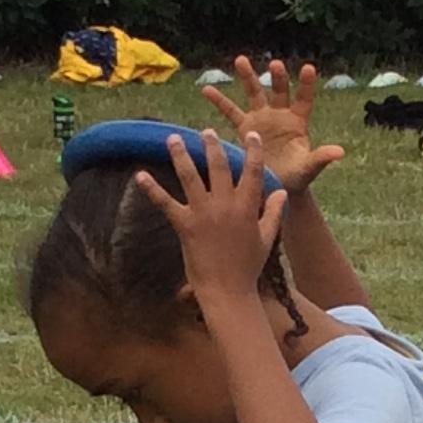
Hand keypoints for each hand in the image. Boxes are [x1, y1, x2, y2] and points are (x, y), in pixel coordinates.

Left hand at [134, 129, 289, 314]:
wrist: (228, 291)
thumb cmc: (248, 267)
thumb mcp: (266, 237)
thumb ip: (274, 212)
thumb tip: (282, 193)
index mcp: (247, 207)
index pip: (253, 171)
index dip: (253, 150)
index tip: (250, 134)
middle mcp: (225, 205)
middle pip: (218, 166)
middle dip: (212, 145)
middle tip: (206, 131)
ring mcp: (204, 214)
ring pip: (190, 176)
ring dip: (181, 155)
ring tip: (173, 138)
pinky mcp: (185, 226)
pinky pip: (166, 203)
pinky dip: (152, 189)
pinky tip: (140, 176)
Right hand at [200, 56, 344, 196]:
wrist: (275, 186)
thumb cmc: (296, 177)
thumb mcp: (309, 167)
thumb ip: (321, 157)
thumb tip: (340, 152)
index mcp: (298, 122)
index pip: (304, 99)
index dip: (306, 84)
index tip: (308, 67)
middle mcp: (280, 115)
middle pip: (279, 90)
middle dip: (278, 77)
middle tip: (275, 64)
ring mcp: (262, 119)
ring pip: (255, 94)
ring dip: (248, 77)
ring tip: (241, 60)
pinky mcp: (245, 128)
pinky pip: (231, 112)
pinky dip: (219, 101)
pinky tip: (207, 89)